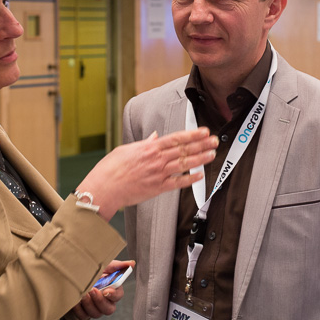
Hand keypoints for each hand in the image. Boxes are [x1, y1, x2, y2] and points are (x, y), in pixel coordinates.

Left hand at [72, 260, 132, 319]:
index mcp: (113, 290)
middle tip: (92, 290)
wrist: (74, 273)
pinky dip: (78, 308)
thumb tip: (132, 263)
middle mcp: (105, 301)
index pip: (118, 296)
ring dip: (89, 304)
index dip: (113, 295)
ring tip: (83, 293)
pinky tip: (75, 299)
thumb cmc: (93, 270)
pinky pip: (83, 316)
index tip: (106, 291)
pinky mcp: (84, 312)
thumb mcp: (104, 265)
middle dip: (100, 301)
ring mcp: (94, 308)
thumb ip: (118, 265)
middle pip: (109, 309)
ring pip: (96, 314)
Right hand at [76, 127, 217, 219]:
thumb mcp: (126, 149)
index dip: (192, 134)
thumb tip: (154, 137)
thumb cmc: (111, 169)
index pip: (176, 138)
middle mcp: (156, 159)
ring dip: (200, 159)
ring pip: (184, 164)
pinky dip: (190, 179)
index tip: (204, 131)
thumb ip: (144, 143)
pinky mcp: (158, 188)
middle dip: (201, 144)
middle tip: (215, 141)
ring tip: (212, 154)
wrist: (104, 188)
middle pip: (184, 150)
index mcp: (149, 148)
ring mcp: (158, 174)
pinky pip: (178, 183)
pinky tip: (201, 175)